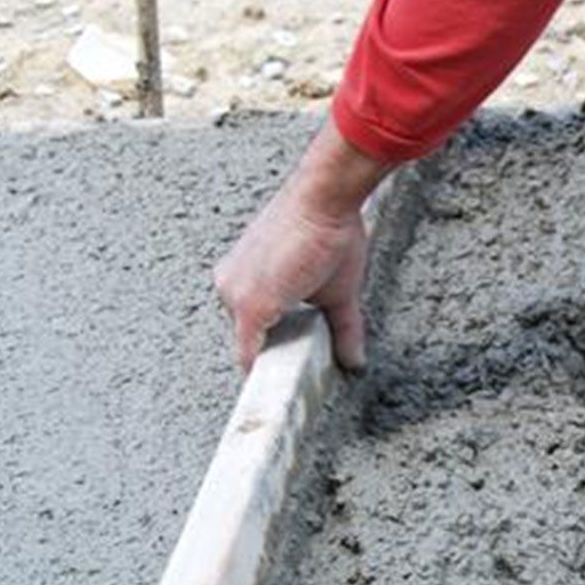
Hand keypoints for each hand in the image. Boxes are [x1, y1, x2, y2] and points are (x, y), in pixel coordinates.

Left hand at [213, 122, 389, 371]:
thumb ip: (343, 329)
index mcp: (241, 279)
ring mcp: (234, 297)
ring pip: (251, 350)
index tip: (292, 368)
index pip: (251, 329)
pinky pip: (251, 354)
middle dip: (277, 358)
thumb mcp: (338, 290)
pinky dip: (267, 374)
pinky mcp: (249, 306)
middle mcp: (228, 286)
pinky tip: (287, 385)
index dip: (273, 350)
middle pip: (251, 342)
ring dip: (273, 367)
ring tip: (297, 381)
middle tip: (302, 375)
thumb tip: (356, 361)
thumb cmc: (329, 230)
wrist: (324, 199)